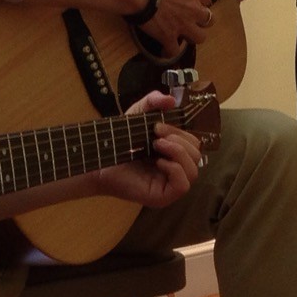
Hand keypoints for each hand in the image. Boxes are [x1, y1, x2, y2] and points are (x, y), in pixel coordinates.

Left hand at [91, 90, 200, 206]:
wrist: (99, 159)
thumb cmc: (119, 141)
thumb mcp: (138, 115)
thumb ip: (153, 101)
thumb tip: (172, 100)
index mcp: (174, 153)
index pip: (194, 144)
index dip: (181, 133)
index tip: (158, 126)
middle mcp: (175, 169)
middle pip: (196, 155)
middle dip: (179, 140)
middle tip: (156, 136)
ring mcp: (170, 185)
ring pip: (193, 170)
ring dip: (178, 153)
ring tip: (156, 146)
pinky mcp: (163, 197)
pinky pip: (183, 185)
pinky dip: (175, 169)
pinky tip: (158, 162)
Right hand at [139, 0, 213, 54]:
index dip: (200, 2)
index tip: (193, 3)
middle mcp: (194, 9)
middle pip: (209, 20)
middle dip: (202, 21)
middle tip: (191, 20)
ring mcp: (184, 25)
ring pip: (200, 37)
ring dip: (192, 37)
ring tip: (183, 36)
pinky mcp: (169, 37)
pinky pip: (175, 50)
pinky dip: (170, 51)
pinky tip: (165, 50)